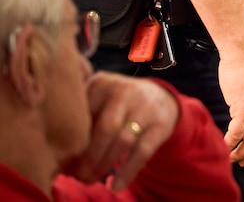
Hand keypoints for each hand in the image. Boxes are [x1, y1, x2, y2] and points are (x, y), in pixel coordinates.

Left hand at [64, 72, 179, 191]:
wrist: (160, 96)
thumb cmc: (117, 103)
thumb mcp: (98, 96)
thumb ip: (79, 113)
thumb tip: (57, 150)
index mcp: (102, 84)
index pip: (83, 114)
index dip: (71, 141)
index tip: (61, 161)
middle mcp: (125, 92)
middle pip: (105, 129)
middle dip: (88, 157)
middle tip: (76, 175)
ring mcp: (146, 108)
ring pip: (123, 141)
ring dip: (104, 165)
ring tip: (90, 180)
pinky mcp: (161, 125)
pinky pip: (144, 152)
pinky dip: (128, 171)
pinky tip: (116, 185)